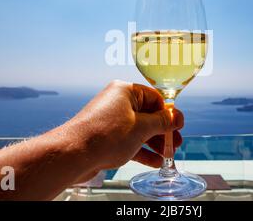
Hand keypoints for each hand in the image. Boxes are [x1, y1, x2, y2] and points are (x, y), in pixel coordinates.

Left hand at [64, 80, 183, 170]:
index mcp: (125, 91)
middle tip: (175, 143)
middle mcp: (117, 102)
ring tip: (167, 155)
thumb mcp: (141, 127)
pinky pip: (129, 140)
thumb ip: (162, 122)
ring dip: (155, 142)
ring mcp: (110, 120)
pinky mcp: (106, 137)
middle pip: (148, 115)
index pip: (155, 98)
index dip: (169, 113)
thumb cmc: (105, 135)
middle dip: (163, 131)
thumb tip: (176, 118)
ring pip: (139, 129)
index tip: (178, 126)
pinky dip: (142, 150)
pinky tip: (154, 161)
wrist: (73, 154)